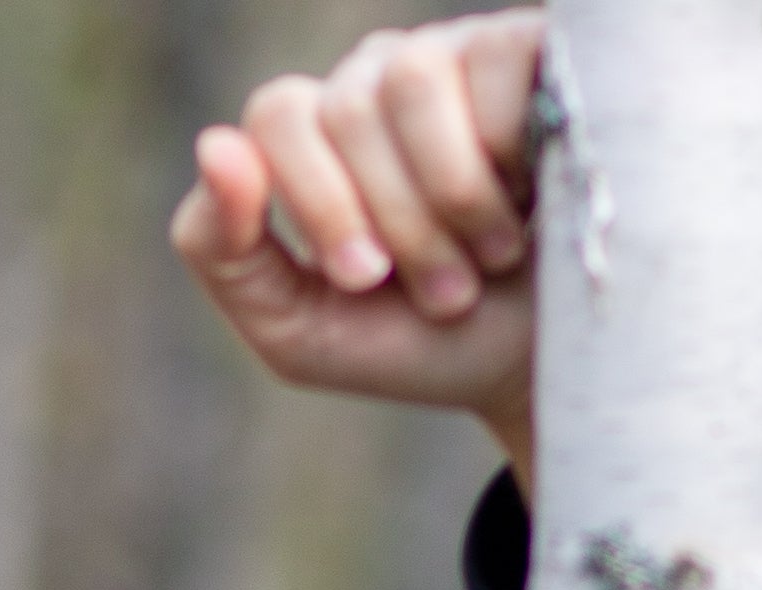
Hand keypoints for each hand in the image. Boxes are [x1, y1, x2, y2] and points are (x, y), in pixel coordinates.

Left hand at [170, 9, 545, 490]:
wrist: (548, 369)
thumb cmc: (422, 346)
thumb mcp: (298, 327)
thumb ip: (222, 249)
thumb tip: (214, 144)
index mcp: (317, 134)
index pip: (280, 115)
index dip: (320, 200)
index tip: (365, 279)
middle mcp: (382, 78)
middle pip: (344, 110)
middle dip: (395, 223)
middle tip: (445, 290)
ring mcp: (461, 52)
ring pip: (412, 83)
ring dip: (454, 196)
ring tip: (495, 255)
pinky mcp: (538, 48)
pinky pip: (496, 66)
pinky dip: (515, 154)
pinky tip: (542, 194)